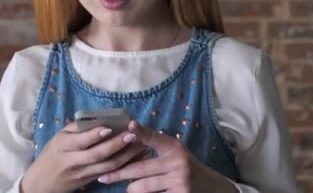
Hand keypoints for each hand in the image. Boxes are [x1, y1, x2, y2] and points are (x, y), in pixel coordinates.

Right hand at [21, 122, 145, 192]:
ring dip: (125, 156)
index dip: (95, 135)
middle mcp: (72, 160)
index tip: (110, 127)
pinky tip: (135, 156)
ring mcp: (82, 173)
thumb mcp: (59, 137)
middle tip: (132, 135)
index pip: (80, 141)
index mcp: (63, 146)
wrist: (42, 183)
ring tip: (139, 145)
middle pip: (96, 155)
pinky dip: (123, 165)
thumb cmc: (52, 154)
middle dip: (116, 145)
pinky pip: (109, 173)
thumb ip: (77, 128)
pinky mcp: (89, 181)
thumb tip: (100, 117)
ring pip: (106, 166)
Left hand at [96, 121, 237, 192]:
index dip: (141, 132)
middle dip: (119, 173)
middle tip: (104, 177)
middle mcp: (178, 162)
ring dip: (131, 188)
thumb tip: (129, 130)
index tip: (129, 125)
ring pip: (142, 187)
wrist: (209, 187)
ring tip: (126, 187)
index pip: (154, 138)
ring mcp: (179, 181)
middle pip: (140, 168)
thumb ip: (155, 143)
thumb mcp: (173, 151)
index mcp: (174, 147)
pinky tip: (135, 191)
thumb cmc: (183, 166)